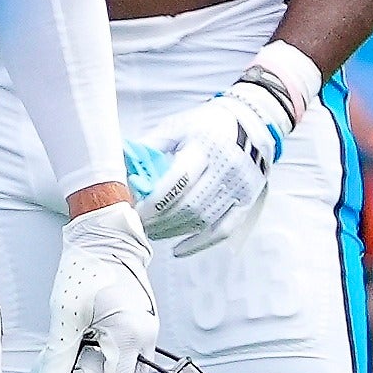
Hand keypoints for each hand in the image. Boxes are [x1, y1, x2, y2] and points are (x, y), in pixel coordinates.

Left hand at [40, 196, 161, 372]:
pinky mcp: (141, 326)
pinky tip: (90, 359)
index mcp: (128, 334)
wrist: (104, 239)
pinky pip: (132, 357)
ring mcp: (147, 331)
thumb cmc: (87, 267)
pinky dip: (113, 364)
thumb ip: (59, 352)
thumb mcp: (66, 313)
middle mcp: (144, 336)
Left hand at [133, 45, 314, 252]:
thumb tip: (122, 171)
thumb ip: (149, 149)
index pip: (177, 180)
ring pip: (203, 221)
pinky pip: (222, 231)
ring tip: (152, 232)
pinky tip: (179, 250)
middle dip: (160, 220)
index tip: (133, 210)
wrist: (250, 123)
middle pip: (189, 205)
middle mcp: (226, 168)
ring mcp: (239, 187)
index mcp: (205, 146)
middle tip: (139, 224)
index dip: (153, 200)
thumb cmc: (204, 125)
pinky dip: (199, 244)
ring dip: (173, 231)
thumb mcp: (176, 127)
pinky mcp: (246, 201)